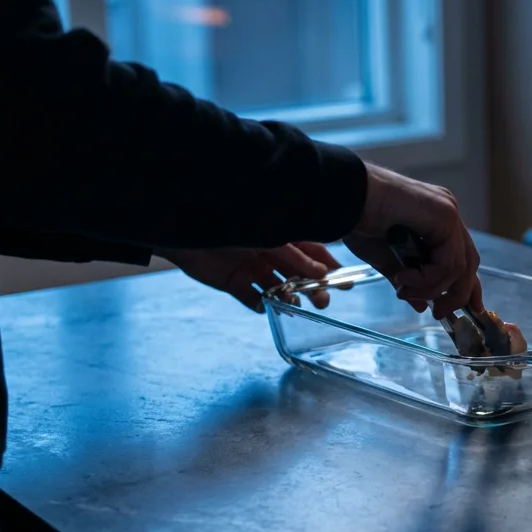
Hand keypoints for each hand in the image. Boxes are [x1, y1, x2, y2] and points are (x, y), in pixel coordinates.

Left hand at [158, 242, 339, 312]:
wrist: (186, 230)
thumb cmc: (232, 223)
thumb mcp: (270, 238)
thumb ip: (294, 256)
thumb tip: (322, 272)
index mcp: (282, 237)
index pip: (313, 253)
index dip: (329, 267)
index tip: (345, 282)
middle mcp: (270, 254)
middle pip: (299, 275)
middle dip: (313, 288)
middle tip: (323, 302)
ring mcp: (252, 269)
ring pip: (279, 289)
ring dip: (289, 298)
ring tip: (294, 305)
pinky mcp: (234, 283)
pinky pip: (252, 298)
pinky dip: (261, 305)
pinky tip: (267, 308)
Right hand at [344, 163, 481, 318]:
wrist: (345, 198)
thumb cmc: (358, 220)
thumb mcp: (385, 258)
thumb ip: (407, 280)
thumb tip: (421, 306)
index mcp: (437, 220)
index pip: (463, 258)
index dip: (468, 287)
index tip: (471, 310)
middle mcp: (447, 214)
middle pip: (468, 264)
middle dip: (456, 295)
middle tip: (437, 313)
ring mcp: (448, 212)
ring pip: (459, 268)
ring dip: (430, 289)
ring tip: (402, 290)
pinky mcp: (444, 216)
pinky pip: (448, 263)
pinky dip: (427, 279)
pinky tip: (402, 277)